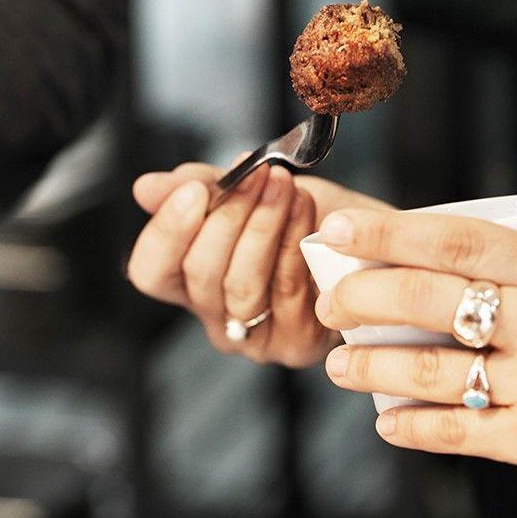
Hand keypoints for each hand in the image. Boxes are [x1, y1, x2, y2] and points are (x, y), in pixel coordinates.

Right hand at [127, 160, 391, 367]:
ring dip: (264, 226)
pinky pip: (287, 292)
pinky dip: (294, 244)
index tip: (195, 190)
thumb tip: (146, 189)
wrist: (370, 239)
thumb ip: (202, 189)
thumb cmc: (303, 217)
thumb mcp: (248, 192)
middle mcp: (217, 318)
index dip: (166, 232)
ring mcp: (257, 336)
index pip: (151, 272)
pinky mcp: (298, 343)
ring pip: (243, 284)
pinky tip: (305, 212)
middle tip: (255, 174)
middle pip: (200, 275)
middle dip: (229, 216)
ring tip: (283, 185)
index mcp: (190, 284)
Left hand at [313, 210, 516, 517]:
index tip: (342, 229)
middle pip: (427, 300)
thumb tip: (505, 229)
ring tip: (340, 366)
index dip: (389, 232)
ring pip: (428, 370)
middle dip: (361, 299)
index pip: (459, 241)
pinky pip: (454, 433)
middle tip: (332, 304)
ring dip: (369, 368)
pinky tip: (387, 420)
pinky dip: (411, 426)